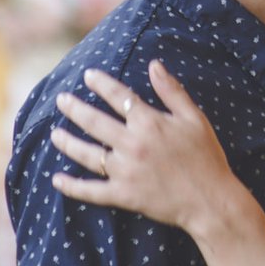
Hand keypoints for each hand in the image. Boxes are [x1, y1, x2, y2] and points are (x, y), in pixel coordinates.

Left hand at [50, 60, 237, 236]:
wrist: (210, 200)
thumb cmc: (206, 157)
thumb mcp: (194, 118)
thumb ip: (172, 91)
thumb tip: (154, 65)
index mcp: (149, 122)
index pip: (118, 96)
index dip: (101, 83)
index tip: (87, 76)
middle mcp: (131, 143)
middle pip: (94, 122)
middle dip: (74, 108)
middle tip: (60, 100)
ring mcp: (124, 170)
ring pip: (86, 154)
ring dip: (67, 142)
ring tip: (54, 134)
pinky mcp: (123, 195)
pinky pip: (90, 190)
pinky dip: (72, 186)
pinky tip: (57, 179)